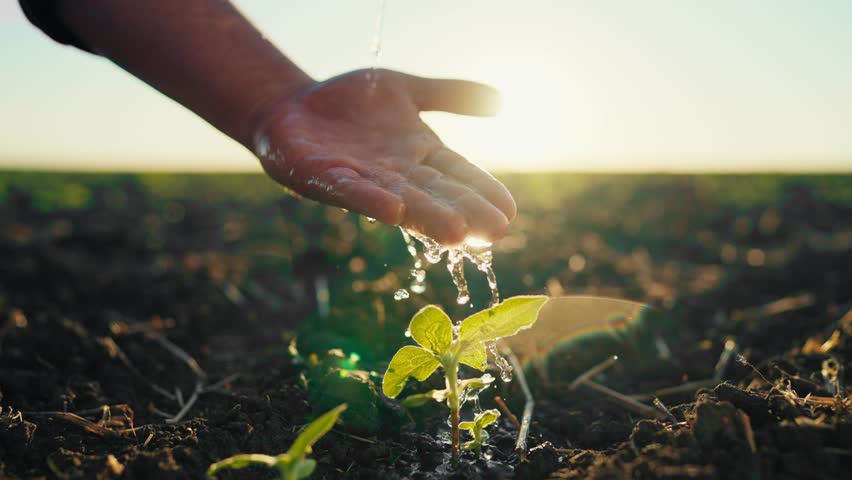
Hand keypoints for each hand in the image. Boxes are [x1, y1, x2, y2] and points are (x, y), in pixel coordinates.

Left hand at [253, 69, 514, 244]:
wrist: (294, 105)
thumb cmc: (353, 103)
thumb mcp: (406, 90)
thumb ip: (449, 95)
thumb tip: (498, 100)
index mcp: (420, 153)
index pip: (458, 174)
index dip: (483, 191)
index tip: (508, 212)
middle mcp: (397, 173)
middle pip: (436, 194)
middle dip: (464, 212)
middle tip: (494, 234)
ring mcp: (362, 177)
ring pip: (401, 200)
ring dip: (427, 216)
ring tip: (456, 233)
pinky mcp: (324, 176)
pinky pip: (350, 190)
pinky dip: (371, 201)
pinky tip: (393, 211)